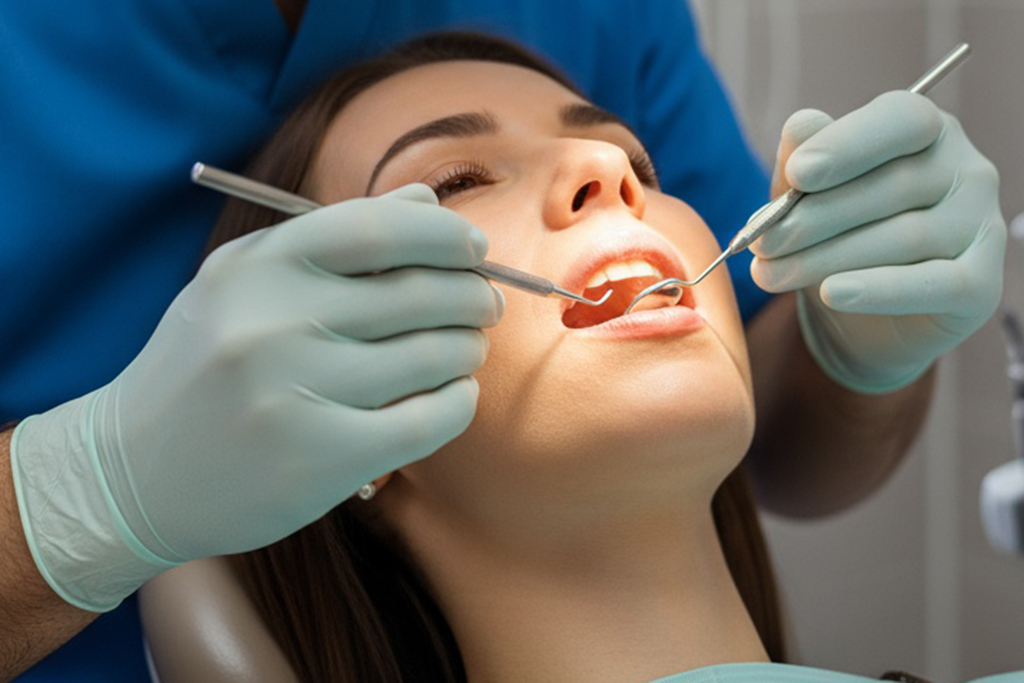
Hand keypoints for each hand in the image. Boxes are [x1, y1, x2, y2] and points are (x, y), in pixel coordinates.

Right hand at [10, 184, 503, 610]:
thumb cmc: (203, 365)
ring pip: (434, 356)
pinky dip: (459, 403)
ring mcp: (298, 393)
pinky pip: (430, 420)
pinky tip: (454, 396)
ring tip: (466, 349)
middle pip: (421, 293)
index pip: (381, 229)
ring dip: (468, 349)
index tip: (474, 247)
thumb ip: (337, 237)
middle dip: (473, 295)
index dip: (445, 234)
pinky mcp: (322, 458)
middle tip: (486, 304)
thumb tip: (428, 202)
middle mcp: (276, 323)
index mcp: (260, 267)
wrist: (132, 471)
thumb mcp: (247, 281)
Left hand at [750, 91, 1005, 392]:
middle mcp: (966, 171)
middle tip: (761, 242)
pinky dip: (878, 290)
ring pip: (902, 237)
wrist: (865, 318)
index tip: (797, 173)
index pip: (901, 119)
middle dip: (814, 217)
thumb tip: (800, 125)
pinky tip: (833, 293)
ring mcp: (980, 227)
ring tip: (770, 274)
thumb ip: (805, 159)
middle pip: (892, 186)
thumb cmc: (838, 235)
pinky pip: (930, 284)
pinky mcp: (981, 285)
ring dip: (825, 258)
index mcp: (926, 132)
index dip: (847, 144)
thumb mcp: (809, 195)